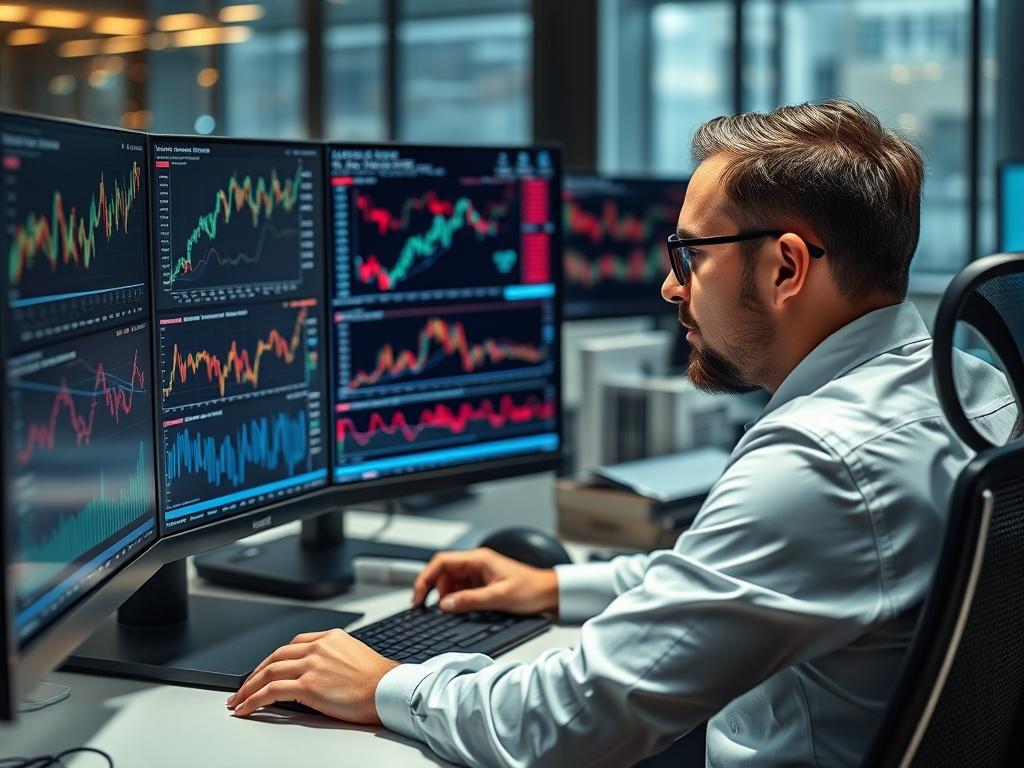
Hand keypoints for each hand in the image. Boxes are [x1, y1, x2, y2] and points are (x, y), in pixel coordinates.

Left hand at [226, 628, 398, 722]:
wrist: (389, 689)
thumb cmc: (380, 679)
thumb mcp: (356, 656)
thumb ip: (334, 658)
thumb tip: (322, 673)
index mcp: (330, 637)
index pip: (293, 644)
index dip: (273, 659)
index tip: (264, 670)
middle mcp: (318, 647)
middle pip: (276, 656)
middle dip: (255, 673)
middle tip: (243, 686)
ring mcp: (312, 664)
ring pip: (268, 672)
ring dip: (248, 687)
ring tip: (238, 700)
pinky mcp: (308, 685)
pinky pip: (272, 691)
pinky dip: (254, 699)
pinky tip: (246, 707)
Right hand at [412, 547, 558, 614]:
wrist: (551, 595)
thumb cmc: (532, 590)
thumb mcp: (499, 597)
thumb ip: (470, 600)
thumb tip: (444, 605)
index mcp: (479, 560)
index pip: (442, 562)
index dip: (425, 577)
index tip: (417, 596)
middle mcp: (477, 565)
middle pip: (443, 574)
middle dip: (436, 592)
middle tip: (432, 610)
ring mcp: (480, 575)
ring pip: (452, 584)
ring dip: (447, 598)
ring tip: (452, 613)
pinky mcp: (484, 586)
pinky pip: (462, 592)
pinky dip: (457, 602)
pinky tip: (461, 611)